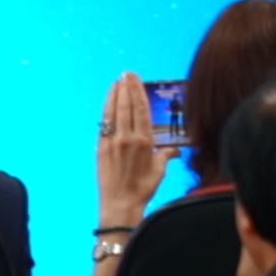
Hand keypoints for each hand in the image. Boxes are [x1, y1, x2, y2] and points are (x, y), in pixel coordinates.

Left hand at [96, 71, 175, 228]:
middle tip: (125, 74)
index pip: (141, 110)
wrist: (120, 202)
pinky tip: (108, 103)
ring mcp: (112, 141)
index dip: (137, 91)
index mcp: (144, 141)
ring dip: (114, 95)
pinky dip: (106, 110)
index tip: (134, 78)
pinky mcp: (100, 146)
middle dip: (126, 87)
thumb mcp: (159, 170)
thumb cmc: (143, 188)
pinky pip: (104, 123)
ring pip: (113, 112)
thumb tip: (174, 148)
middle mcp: (127, 138)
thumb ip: (166, 154)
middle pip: (126, 106)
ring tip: (116, 82)